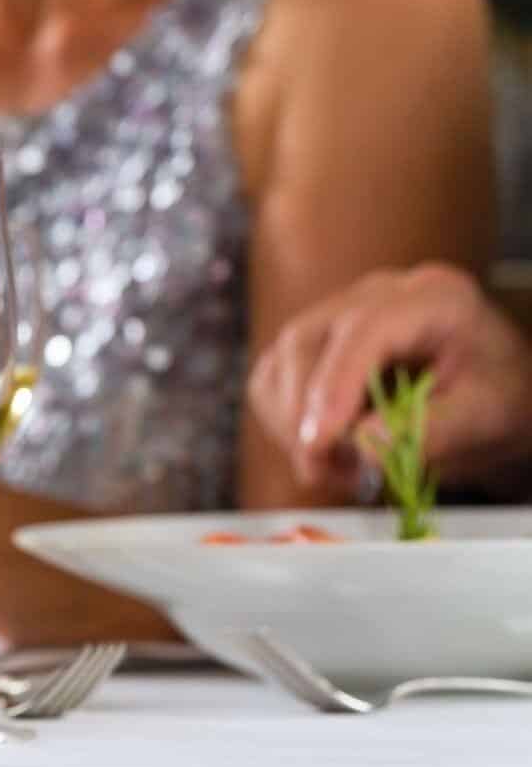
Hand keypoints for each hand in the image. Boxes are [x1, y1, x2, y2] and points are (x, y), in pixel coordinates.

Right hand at [248, 263, 531, 493]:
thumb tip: (362, 447)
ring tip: (335, 467)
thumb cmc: (494, 397)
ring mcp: (337, 313)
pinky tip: (324, 449)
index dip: (335, 386)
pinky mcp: (312, 341)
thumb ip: (432, 430)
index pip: (366, 330)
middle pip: (307, 343)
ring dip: (291, 424)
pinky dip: (284, 422)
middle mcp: (376, 294)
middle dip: (304, 415)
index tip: (320, 442)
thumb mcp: (485, 416)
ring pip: (280, 362)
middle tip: (324, 472)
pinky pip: (272, 379)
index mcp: (433, 298)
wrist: (487, 391)